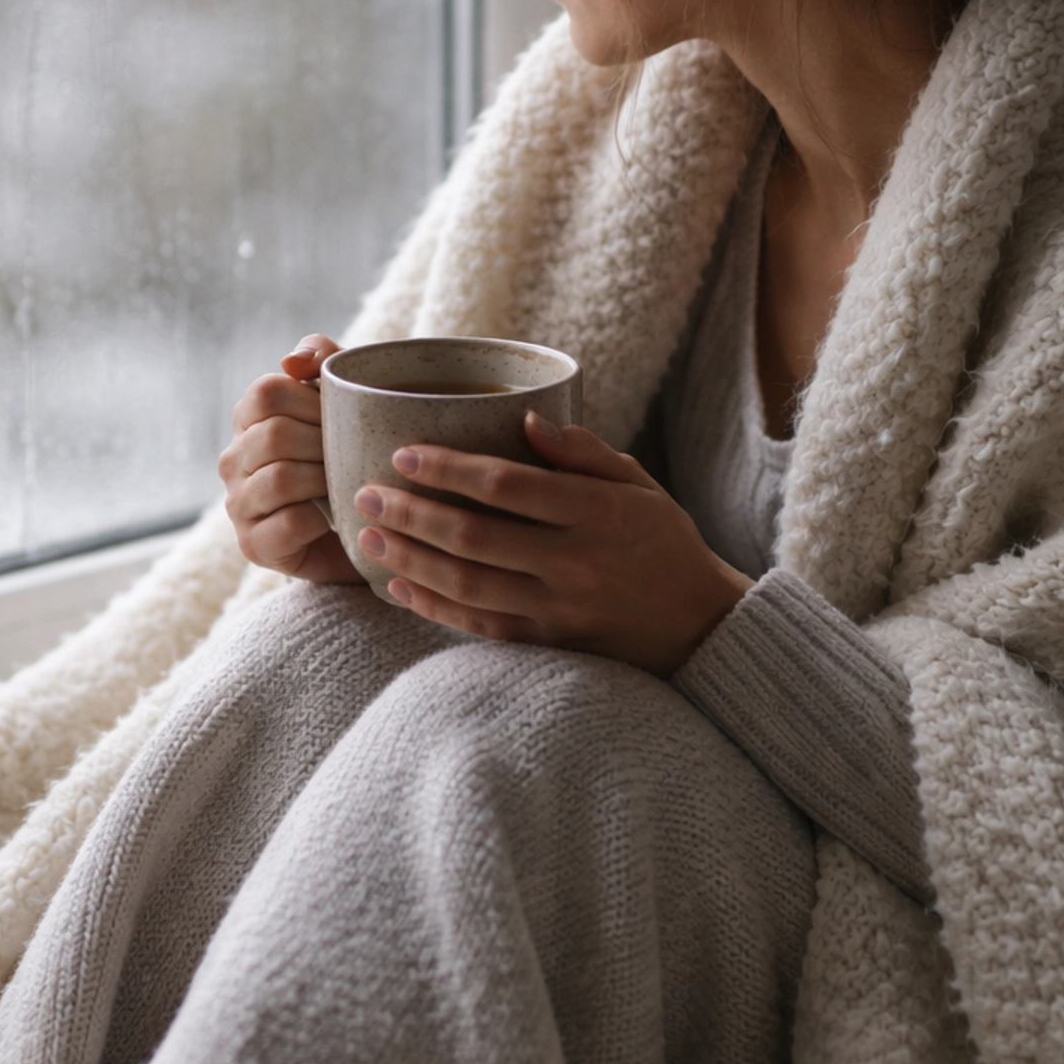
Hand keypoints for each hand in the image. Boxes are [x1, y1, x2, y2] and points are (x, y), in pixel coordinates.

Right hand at [220, 335, 363, 582]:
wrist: (365, 528)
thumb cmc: (351, 457)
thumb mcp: (345, 399)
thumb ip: (323, 360)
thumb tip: (292, 362)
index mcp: (249, 419)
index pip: (267, 392)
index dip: (313, 403)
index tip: (341, 420)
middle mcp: (233, 460)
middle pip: (274, 435)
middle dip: (323, 444)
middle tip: (351, 457)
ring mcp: (238, 504)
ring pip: (280, 478)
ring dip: (324, 480)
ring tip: (346, 484)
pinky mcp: (254, 544)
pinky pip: (289, 522)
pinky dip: (321, 518)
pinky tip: (334, 518)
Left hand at [352, 415, 751, 676]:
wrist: (698, 628)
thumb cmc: (662, 541)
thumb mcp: (638, 484)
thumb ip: (583, 452)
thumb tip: (525, 417)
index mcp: (597, 513)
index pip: (508, 486)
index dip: (450, 469)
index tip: (403, 453)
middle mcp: (575, 563)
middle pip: (476, 536)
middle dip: (413, 513)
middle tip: (365, 492)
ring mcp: (559, 610)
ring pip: (469, 585)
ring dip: (411, 559)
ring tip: (368, 535)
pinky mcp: (549, 645)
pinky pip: (480, 627)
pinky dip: (433, 606)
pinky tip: (398, 585)